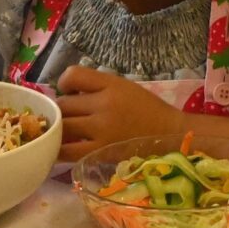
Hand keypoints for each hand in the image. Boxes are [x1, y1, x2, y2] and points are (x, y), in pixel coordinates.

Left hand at [53, 65, 186, 160]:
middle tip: (67, 116)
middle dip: (60, 110)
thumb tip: (67, 93)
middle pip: (63, 104)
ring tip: (63, 132)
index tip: (70, 92)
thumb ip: (97, 87)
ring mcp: (101, 129)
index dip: (64, 83)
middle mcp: (103, 104)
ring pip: (61, 127)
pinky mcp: (100, 152)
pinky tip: (61, 149)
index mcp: (111, 84)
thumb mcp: (124, 87)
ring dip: (58, 130)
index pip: (72, 75)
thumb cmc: (147, 109)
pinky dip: (59, 149)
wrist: (170, 134)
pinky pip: (67, 151)